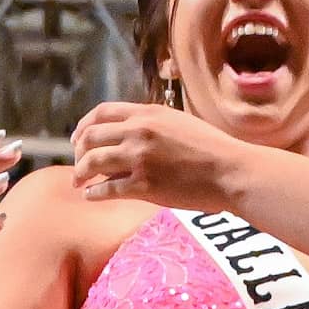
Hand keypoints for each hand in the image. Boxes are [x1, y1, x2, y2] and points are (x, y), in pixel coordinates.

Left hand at [70, 101, 239, 210]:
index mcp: (147, 114)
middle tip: (78, 164)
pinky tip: (92, 196)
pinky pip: (107, 189)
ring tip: (79, 182)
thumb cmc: (213, 149)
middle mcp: (138, 132)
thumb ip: (153, 125)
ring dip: (80, 173)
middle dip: (78, 152)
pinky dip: (94, 193)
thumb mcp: (179, 123)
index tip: (78, 139)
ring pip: (93, 162)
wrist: (231, 171)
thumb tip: (130, 136)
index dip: (84, 125)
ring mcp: (139, 158)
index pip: (101, 113)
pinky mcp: (143, 185)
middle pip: (91, 137)